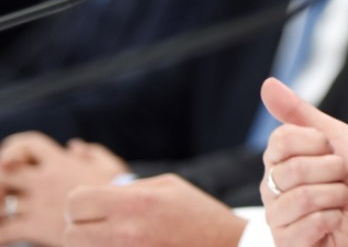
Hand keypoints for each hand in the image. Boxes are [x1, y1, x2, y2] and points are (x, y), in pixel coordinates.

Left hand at [0, 132, 128, 246]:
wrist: (123, 222)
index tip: (11, 160)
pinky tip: (4, 239)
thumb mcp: (112, 167)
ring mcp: (38, 204)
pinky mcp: (35, 228)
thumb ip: (93, 153)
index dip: (14, 147)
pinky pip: (3, 232)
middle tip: (3, 196)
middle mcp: (45, 180)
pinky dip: (0, 236)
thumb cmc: (120, 193)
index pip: (29, 143)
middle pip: (4, 173)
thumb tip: (74, 147)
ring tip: (3, 216)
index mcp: (62, 162)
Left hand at [64, 173, 246, 246]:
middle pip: (69, 234)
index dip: (80, 204)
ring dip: (92, 246)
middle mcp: (125, 233)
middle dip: (80, 230)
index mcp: (134, 203)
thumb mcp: (168, 186)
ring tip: (117, 240)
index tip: (92, 208)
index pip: (75, 202)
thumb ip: (129, 189)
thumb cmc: (198, 216)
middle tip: (101, 228)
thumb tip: (97, 196)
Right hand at [259, 78, 347, 246]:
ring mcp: (279, 220)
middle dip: (332, 170)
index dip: (315, 142)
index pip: (280, 140)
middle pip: (292, 170)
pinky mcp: (289, 245)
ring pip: (298, 199)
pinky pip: (303, 228)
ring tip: (341, 201)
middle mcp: (273, 189)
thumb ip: (300, 113)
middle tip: (342, 179)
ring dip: (334, 196)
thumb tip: (267, 83)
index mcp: (281, 160)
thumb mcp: (338, 137)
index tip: (332, 149)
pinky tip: (335, 222)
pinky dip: (331, 220)